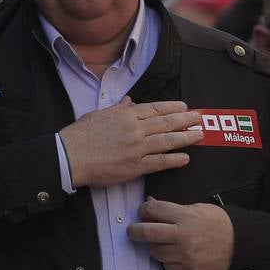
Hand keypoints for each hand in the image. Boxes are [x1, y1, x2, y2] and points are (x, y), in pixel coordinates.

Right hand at [60, 98, 203, 188]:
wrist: (70, 156)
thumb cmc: (80, 135)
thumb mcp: (99, 114)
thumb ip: (118, 109)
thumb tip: (129, 101)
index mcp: (126, 115)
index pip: (155, 109)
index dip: (172, 108)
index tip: (184, 107)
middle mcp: (135, 130)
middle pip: (165, 123)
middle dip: (184, 120)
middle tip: (199, 118)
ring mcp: (136, 149)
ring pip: (167, 142)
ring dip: (185, 138)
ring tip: (198, 135)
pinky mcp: (134, 167)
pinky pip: (159, 162)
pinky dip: (173, 160)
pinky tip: (185, 158)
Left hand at [128, 198, 233, 269]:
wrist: (241, 244)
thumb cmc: (219, 224)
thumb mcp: (198, 208)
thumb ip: (173, 208)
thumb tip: (150, 204)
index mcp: (185, 216)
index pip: (153, 210)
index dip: (144, 210)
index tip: (143, 212)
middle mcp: (183, 236)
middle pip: (147, 233)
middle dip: (135, 231)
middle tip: (133, 231)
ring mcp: (185, 255)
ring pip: (155, 252)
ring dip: (155, 247)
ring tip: (162, 243)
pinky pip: (168, 267)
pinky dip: (168, 261)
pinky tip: (175, 255)